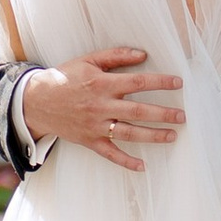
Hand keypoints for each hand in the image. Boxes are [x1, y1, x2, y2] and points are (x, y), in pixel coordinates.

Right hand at [24, 47, 184, 170]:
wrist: (37, 101)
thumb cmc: (65, 78)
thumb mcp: (88, 60)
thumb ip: (115, 56)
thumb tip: (142, 54)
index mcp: (102, 84)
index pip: (137, 82)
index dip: (160, 82)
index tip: (178, 83)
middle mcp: (101, 106)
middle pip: (138, 111)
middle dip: (163, 114)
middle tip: (183, 116)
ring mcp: (95, 125)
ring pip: (129, 133)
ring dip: (153, 135)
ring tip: (173, 135)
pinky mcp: (89, 140)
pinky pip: (110, 153)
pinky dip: (126, 161)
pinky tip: (142, 166)